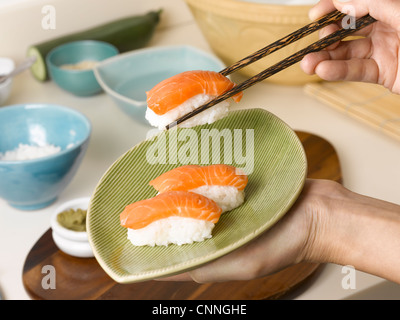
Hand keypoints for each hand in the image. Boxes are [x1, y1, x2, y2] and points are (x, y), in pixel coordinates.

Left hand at [160, 179, 399, 283]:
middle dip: (158, 211)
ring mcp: (228, 210)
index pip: (175, 248)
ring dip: (177, 190)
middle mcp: (219, 231)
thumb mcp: (242, 262)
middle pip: (180, 221)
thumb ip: (203, 264)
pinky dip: (201, 176)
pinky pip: (213, 182)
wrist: (320, 212)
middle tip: (138, 199)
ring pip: (194, 198)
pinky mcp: (238, 191)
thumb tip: (163, 269)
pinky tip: (187, 167)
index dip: (151, 239)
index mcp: (217, 252)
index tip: (129, 227)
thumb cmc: (287, 241)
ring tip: (154, 181)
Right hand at [300, 0, 399, 93]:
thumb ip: (373, 4)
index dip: (332, 8)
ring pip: (347, 53)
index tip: (314, 15)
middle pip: (346, 30)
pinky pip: (356, 71)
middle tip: (315, 44)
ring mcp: (382, 51)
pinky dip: (338, 72)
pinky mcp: (382, 74)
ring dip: (325, 58)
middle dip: (326, 37)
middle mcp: (385, 29)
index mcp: (390, 10)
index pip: (355, 5)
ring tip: (307, 64)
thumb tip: (340, 0)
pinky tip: (323, 71)